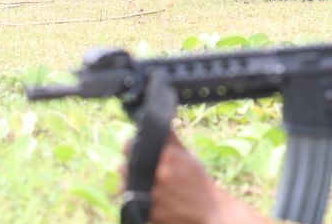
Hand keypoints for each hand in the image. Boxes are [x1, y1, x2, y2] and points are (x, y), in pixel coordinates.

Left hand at [120, 130, 266, 223]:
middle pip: (125, 166)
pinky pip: (129, 202)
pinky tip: (145, 195)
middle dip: (128, 166)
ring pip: (123, 185)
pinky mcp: (148, 212)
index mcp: (168, 156)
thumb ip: (170, 139)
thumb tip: (162, 118)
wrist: (208, 210)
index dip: (129, 146)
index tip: (131, 147)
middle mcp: (158, 174)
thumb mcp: (187, 156)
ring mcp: (152, 194)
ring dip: (128, 183)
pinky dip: (133, 198)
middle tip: (139, 168)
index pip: (132, 147)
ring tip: (142, 183)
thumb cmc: (197, 180)